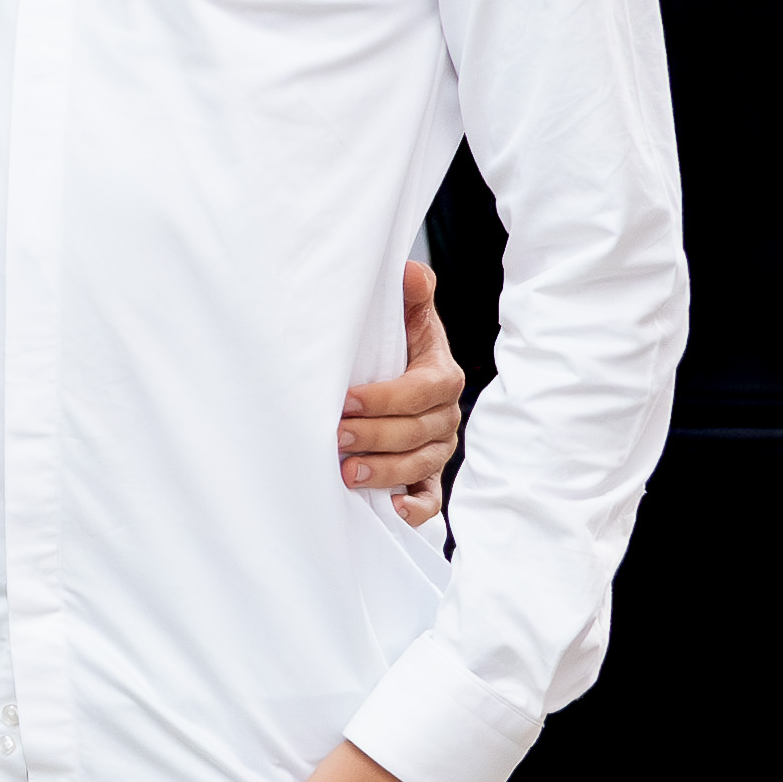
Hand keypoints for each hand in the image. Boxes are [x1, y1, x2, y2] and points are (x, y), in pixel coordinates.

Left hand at [340, 262, 465, 524]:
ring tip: (348, 474)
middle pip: (417, 432)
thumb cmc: (399, 346)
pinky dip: (415, 509)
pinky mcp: (428, 478)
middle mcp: (445, 416)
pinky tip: (390, 510)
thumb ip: (412, 295)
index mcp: (442, 377)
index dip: (385, 398)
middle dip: (377, 436)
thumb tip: (408, 271)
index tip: (346, 401)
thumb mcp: (409, 318)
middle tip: (337, 438)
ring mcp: (438, 450)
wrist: (404, 377)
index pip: (420, 392)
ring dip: (386, 472)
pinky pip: (430, 500)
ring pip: (421, 466)